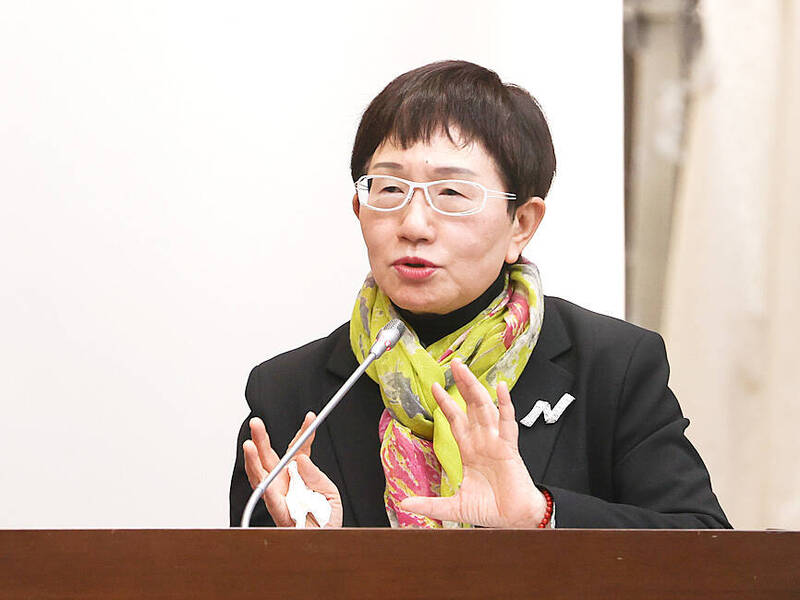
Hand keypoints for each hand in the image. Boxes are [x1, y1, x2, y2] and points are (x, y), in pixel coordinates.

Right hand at [243, 413, 342, 527]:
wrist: (327, 541)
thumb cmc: (326, 518)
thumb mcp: (329, 492)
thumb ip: (316, 475)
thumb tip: (302, 459)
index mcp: (299, 473)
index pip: (299, 448)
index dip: (304, 432)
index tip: (311, 418)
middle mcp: (284, 482)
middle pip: (270, 457)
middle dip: (261, 439)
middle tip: (256, 423)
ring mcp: (278, 496)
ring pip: (261, 476)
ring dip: (252, 461)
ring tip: (248, 445)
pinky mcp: (279, 513)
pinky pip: (272, 502)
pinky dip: (269, 492)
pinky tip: (267, 483)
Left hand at [398, 359, 546, 527]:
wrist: (514, 520)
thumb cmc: (491, 509)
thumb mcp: (453, 507)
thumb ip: (429, 505)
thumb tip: (405, 503)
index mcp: (470, 450)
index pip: (455, 419)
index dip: (445, 403)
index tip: (434, 386)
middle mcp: (482, 441)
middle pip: (470, 406)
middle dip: (462, 384)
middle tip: (454, 364)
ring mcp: (496, 441)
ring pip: (485, 408)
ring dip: (475, 388)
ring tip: (466, 370)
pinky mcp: (509, 447)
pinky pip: (508, 422)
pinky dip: (505, 404)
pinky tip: (501, 388)